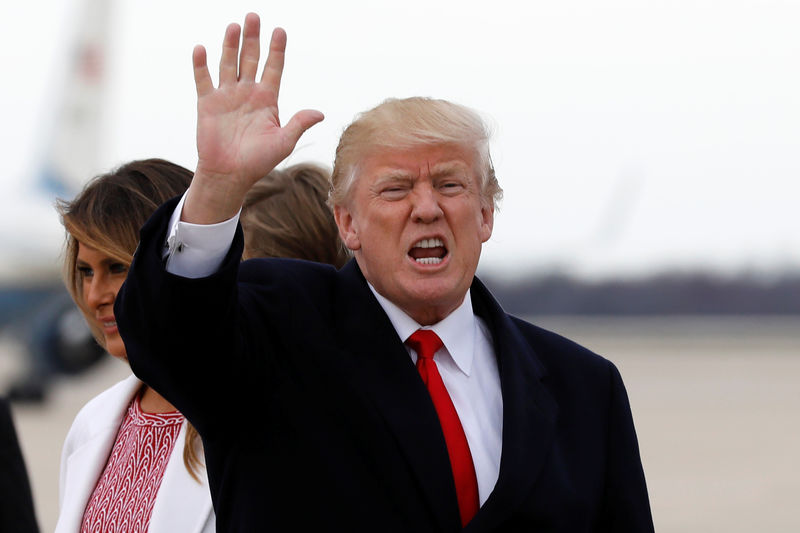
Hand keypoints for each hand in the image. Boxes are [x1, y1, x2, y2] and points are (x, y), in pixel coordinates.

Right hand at [184, 13, 323, 222]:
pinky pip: (203, 79)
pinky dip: (201, 65)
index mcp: (267, 100)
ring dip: (230, 45)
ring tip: (234, 26)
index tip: (279, 30)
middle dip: (253, 38)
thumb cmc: (259, 161)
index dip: (276, 50)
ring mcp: (227, 96)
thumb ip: (299, 124)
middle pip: (251, 59)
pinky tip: (202, 49)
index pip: (273, 68)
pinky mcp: (207, 103)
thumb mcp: (283, 142)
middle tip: (254, 16)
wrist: (230, 175)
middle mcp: (247, 93)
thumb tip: (320, 113)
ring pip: (229, 63)